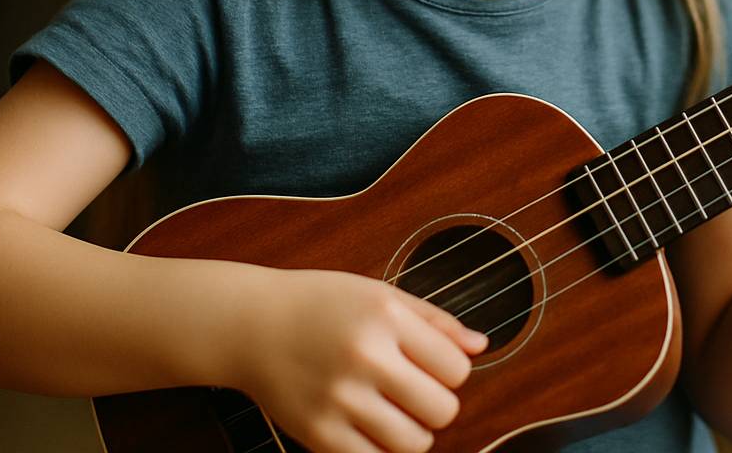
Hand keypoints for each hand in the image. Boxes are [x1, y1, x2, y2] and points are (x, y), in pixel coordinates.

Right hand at [230, 269, 487, 452]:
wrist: (250, 325)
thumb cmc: (320, 305)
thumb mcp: (380, 294)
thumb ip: (435, 321)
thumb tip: (481, 346)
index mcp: (385, 317)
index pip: (456, 368)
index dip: (450, 371)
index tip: (428, 365)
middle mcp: (364, 357)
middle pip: (443, 410)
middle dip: (436, 404)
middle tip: (413, 392)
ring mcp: (340, 399)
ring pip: (415, 443)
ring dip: (414, 432)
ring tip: (394, 412)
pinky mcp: (318, 434)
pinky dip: (382, 450)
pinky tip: (370, 428)